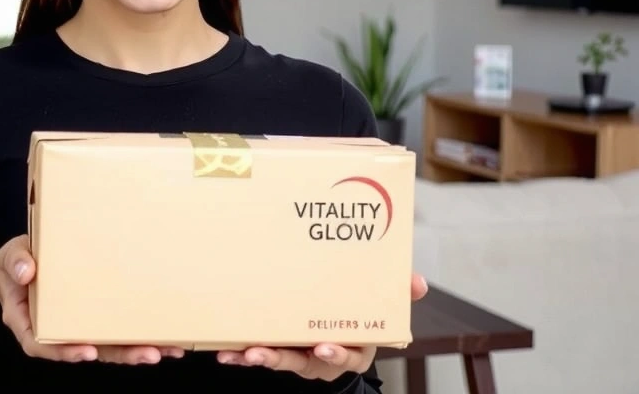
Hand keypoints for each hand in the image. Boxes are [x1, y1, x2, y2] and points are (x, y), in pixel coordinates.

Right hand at [0, 234, 184, 364]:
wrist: (28, 258)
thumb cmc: (17, 261)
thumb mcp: (9, 256)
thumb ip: (14, 261)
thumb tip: (26, 272)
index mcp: (29, 320)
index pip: (41, 343)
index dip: (63, 352)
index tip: (86, 352)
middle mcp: (58, 329)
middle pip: (87, 349)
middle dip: (120, 354)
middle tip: (148, 353)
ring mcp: (80, 324)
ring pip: (108, 344)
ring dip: (137, 348)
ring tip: (166, 349)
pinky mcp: (97, 314)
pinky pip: (117, 327)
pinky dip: (140, 331)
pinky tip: (165, 334)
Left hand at [217, 272, 428, 379]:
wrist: (336, 323)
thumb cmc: (356, 310)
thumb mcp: (380, 302)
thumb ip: (397, 292)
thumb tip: (418, 283)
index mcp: (355, 344)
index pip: (351, 352)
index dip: (338, 351)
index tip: (324, 345)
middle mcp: (328, 355)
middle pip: (307, 362)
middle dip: (284, 359)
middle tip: (264, 354)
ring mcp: (302, 355)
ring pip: (281, 361)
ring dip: (260, 358)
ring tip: (242, 352)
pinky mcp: (280, 350)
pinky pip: (260, 355)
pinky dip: (243, 354)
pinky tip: (227, 351)